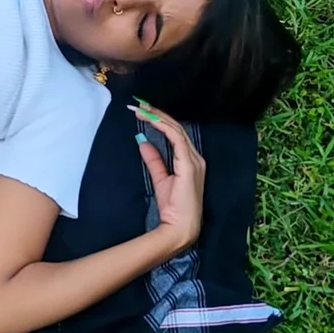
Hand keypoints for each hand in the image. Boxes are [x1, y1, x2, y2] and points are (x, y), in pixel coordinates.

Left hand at [131, 100, 205, 255]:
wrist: (180, 228)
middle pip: (176, 127)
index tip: (140, 111)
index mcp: (191, 160)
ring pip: (177, 130)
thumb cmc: (173, 207)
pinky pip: (177, 139)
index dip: (159, 120)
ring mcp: (195, 160)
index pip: (175, 133)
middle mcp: (196, 157)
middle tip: (138, 104)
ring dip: (158, 117)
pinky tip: (151, 120)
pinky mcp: (190, 165)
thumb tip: (142, 142)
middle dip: (156, 113)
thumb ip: (154, 160)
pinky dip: (164, 127)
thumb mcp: (160, 179)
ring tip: (141, 109)